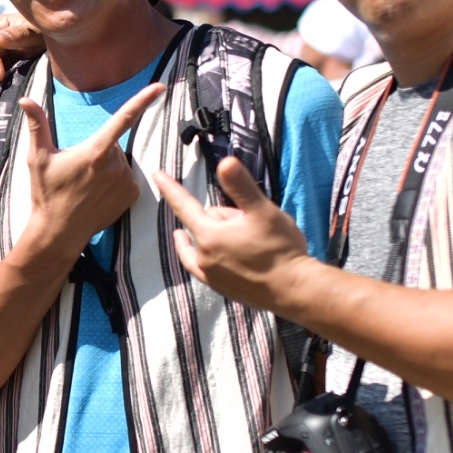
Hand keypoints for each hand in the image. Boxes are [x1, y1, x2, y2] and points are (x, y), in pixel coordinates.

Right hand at [21, 83, 164, 254]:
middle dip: (98, 149)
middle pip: (111, 143)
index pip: (122, 119)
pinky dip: (116, 180)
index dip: (142, 100)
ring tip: (86, 184)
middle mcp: (114, 164)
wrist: (59, 231)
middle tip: (77, 169)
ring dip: (106, 166)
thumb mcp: (38, 158)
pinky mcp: (132, 194)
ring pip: (119, 160)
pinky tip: (98, 193)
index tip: (159, 87)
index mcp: (94, 151)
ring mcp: (126, 181)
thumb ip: (37, 126)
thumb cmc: (46, 193)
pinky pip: (127, 177)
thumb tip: (26, 100)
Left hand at [151, 156, 314, 314]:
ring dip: (212, 236)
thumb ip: (241, 186)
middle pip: (203, 225)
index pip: (184, 204)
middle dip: (221, 217)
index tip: (157, 175)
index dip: (170, 187)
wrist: (295, 290)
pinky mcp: (221, 289)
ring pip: (204, 246)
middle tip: (250, 220)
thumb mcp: (262, 211)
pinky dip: (206, 257)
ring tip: (238, 234)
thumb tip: (225, 162)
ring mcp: (211, 276)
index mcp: (209, 235)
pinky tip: (215, 256)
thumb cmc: (280, 248)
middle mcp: (203, 257)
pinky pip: (205, 267)